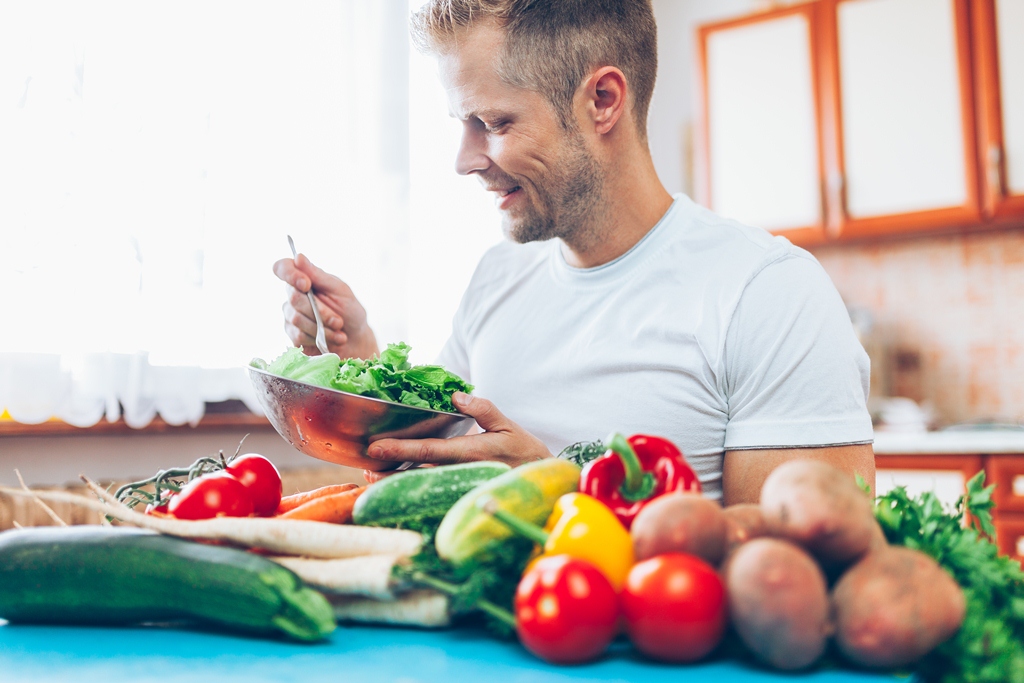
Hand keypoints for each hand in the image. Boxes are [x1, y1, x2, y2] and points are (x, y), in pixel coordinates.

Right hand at [273, 253, 377, 358]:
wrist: (355, 339)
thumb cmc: (349, 311)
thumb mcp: (340, 290)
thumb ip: (318, 275)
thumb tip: (298, 256)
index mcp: (304, 279)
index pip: (283, 268)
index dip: (290, 274)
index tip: (306, 284)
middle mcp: (293, 295)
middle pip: (294, 298)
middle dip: (320, 311)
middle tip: (338, 320)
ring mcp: (290, 315)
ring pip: (297, 319)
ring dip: (322, 327)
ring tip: (339, 330)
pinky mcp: (293, 335)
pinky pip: (299, 335)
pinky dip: (319, 338)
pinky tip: (332, 339)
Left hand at [363, 392, 550, 480]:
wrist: (539, 480)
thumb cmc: (522, 450)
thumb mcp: (507, 425)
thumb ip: (483, 409)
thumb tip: (457, 395)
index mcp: (470, 452)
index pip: (429, 450)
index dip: (401, 449)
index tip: (376, 448)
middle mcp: (460, 471)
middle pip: (417, 472)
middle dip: (390, 471)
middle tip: (366, 467)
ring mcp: (459, 484)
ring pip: (422, 483)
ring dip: (396, 480)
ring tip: (373, 474)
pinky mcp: (459, 490)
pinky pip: (431, 488)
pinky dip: (410, 485)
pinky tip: (394, 480)